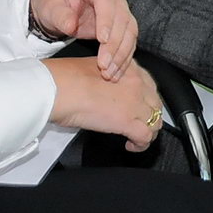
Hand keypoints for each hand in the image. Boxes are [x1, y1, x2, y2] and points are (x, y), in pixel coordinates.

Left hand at [29, 0, 137, 77]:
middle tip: (104, 65)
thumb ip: (60, 15)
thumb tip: (71, 25)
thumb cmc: (53, 3)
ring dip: (121, 53)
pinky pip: (129, 39)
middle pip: (121, 16)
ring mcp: (120, 5)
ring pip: (130, 30)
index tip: (102, 40)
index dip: (106, 19)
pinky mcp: (123, 22)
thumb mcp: (50, 7)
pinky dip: (124, 57)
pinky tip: (116, 72)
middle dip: (115, 43)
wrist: (59, 5)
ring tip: (109, 73)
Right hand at [41, 56, 162, 150]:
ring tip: (135, 138)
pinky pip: (146, 137)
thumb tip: (107, 90)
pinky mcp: (128, 121)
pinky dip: (141, 144)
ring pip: (155, 121)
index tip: (138, 107)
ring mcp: (134, 102)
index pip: (148, 84)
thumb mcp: (93, 69)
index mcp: (127, 67)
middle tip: (139, 124)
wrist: (57, 88)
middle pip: (155, 103)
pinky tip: (130, 145)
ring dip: (147, 131)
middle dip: (149, 116)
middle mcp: (136, 83)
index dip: (145, 98)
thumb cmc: (65, 78)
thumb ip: (108, 78)